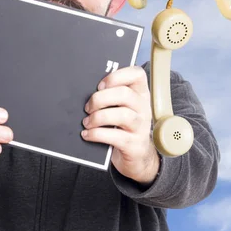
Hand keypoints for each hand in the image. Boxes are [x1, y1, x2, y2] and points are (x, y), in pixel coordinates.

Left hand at [81, 66, 159, 184]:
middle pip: (124, 94)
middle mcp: (144, 108)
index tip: (100, 85)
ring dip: (98, 117)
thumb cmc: (123, 127)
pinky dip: (96, 134)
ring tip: (87, 122)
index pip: (137, 74)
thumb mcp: (121, 108)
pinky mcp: (134, 144)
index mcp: (140, 94)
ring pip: (122, 115)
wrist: (136, 156)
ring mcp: (141, 127)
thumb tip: (87, 91)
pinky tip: (87, 134)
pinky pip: (115, 136)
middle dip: (100, 98)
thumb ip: (111, 97)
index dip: (117, 76)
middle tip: (88, 107)